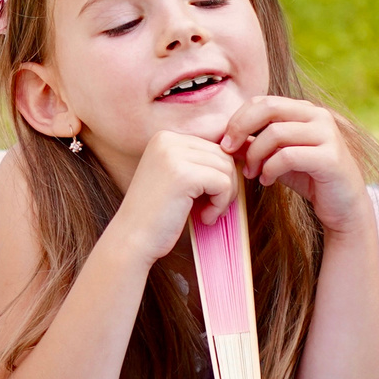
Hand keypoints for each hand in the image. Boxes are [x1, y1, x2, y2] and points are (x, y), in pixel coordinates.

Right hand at [109, 128, 240, 263]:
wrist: (132, 240)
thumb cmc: (159, 215)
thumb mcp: (179, 178)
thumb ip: (202, 162)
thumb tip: (245, 150)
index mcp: (165, 137)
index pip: (213, 146)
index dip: (219, 175)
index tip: (209, 197)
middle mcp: (167, 140)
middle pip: (223, 155)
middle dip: (225, 185)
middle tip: (212, 209)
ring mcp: (173, 155)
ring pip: (226, 168)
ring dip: (224, 196)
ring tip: (207, 214)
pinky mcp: (183, 174)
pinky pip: (224, 183)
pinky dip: (220, 204)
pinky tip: (204, 218)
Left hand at [219, 97, 373, 235]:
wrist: (343, 206)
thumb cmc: (308, 178)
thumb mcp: (275, 158)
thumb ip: (254, 145)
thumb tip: (223, 139)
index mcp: (304, 110)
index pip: (263, 101)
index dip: (238, 118)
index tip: (225, 142)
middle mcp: (318, 116)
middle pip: (268, 107)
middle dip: (240, 128)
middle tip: (228, 150)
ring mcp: (327, 134)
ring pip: (275, 133)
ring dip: (255, 155)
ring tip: (251, 173)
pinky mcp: (331, 157)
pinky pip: (288, 156)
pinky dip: (270, 169)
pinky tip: (266, 181)